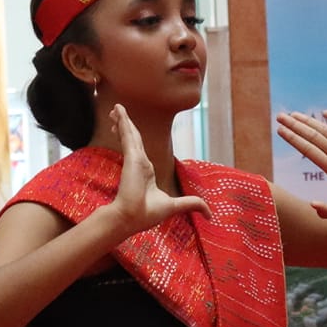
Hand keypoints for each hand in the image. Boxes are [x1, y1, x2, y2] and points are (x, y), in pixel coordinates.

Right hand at [104, 107, 208, 235]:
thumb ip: (192, 204)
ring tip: (116, 108)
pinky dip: (124, 121)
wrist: (132, 218)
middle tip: (117, 113)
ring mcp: (135, 159)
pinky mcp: (132, 157)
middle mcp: (139, 162)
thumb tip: (210, 215)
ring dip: (123, 120)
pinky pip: (128, 135)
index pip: (138, 148)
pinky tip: (119, 111)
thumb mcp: (175, 206)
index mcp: (145, 170)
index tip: (125, 129)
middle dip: (125, 125)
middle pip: (132, 138)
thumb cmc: (146, 213)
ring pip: (129, 133)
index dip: (133, 137)